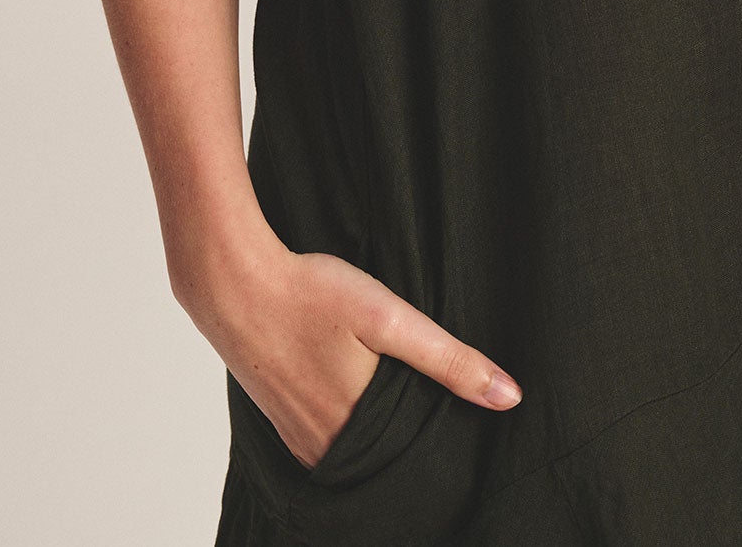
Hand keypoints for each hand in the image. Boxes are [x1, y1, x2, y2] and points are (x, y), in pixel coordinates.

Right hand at [178, 229, 522, 468]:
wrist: (232, 283)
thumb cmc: (311, 294)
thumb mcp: (389, 318)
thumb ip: (448, 360)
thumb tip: (508, 397)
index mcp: (355, 433)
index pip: (416, 458)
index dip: (444, 442)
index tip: (468, 426)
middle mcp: (323, 448)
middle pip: (385, 458)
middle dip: (414, 440)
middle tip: (443, 411)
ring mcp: (297, 437)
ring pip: (355, 450)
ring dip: (380, 433)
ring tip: (406, 401)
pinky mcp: (280, 420)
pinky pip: (326, 440)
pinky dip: (349, 427)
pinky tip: (360, 395)